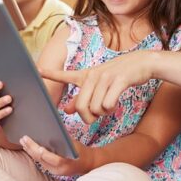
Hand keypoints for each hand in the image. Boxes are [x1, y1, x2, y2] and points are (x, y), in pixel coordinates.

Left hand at [20, 135, 92, 176]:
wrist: (86, 163)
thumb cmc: (80, 151)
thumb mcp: (74, 144)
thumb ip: (64, 140)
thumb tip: (51, 129)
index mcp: (68, 162)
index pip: (55, 160)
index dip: (45, 154)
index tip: (38, 147)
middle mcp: (60, 169)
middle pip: (43, 160)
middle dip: (32, 149)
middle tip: (24, 138)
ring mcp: (55, 171)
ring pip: (39, 161)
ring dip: (30, 151)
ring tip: (23, 141)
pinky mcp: (51, 171)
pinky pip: (41, 162)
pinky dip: (34, 154)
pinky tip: (28, 147)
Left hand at [39, 51, 154, 123]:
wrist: (142, 63)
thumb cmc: (119, 75)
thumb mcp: (99, 84)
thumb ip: (82, 98)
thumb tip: (66, 110)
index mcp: (86, 75)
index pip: (65, 75)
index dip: (51, 73)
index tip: (37, 69)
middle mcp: (93, 75)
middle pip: (81, 106)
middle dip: (88, 117)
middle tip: (96, 116)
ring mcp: (105, 77)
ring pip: (95, 108)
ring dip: (103, 113)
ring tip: (108, 105)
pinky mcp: (119, 80)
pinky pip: (108, 104)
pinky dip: (112, 109)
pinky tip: (115, 102)